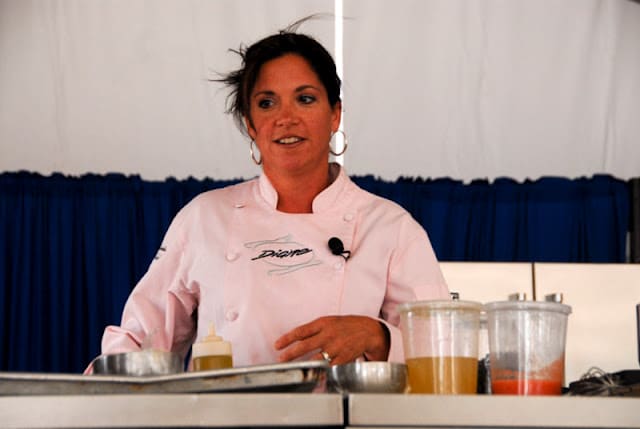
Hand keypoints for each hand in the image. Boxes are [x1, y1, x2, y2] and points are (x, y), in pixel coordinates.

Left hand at [274, 315, 389, 364]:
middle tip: (281, 359)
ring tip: (294, 369)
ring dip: (303, 365)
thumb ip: (314, 330)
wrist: (368, 331)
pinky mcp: (342, 358)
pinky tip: (313, 376)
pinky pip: (328, 367)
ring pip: (315, 359)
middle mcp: (328, 335)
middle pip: (305, 346)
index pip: (301, 331)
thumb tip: (297, 338)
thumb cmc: (347, 325)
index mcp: (323, 323)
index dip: (287, 338)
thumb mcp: (330, 322)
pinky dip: (320, 372)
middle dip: (290, 354)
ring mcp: (335, 347)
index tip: (277, 345)